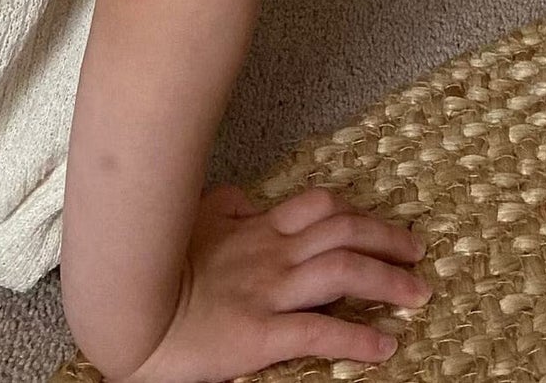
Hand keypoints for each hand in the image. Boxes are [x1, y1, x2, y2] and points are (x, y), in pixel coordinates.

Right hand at [135, 185, 428, 381]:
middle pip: (344, 230)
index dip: (357, 212)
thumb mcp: (193, 222)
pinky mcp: (261, 334)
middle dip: (387, 238)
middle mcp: (271, 254)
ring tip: (418, 293)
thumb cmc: (155, 266)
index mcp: (256, 230)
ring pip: (343, 271)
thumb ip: (226, 209)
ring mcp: (268, 292)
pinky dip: (357, 336)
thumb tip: (246, 200)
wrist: (127, 309)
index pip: (320, 207)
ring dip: (388, 280)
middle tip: (418, 250)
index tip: (380, 224)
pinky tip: (385, 345)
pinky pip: (319, 332)